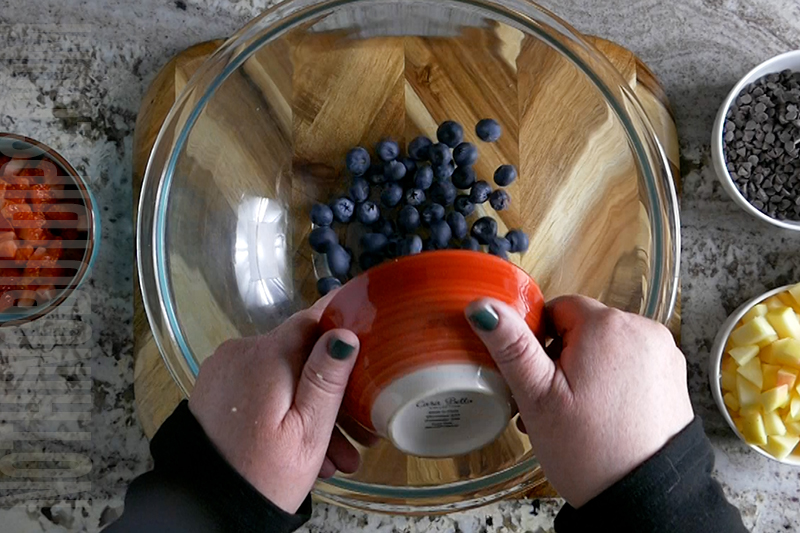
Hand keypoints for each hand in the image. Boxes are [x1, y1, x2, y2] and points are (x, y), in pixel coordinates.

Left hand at [188, 293, 360, 513]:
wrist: (204, 509)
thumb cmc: (262, 475)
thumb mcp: (308, 431)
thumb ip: (326, 378)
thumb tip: (343, 333)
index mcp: (267, 356)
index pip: (312, 319)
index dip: (341, 325)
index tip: (367, 336)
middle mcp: (241, 352)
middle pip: (299, 356)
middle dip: (330, 391)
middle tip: (356, 434)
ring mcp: (225, 371)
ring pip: (282, 376)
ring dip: (308, 408)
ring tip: (334, 455)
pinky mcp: (216, 389)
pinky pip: (260, 389)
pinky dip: (282, 411)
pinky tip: (302, 446)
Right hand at [465, 295, 692, 506]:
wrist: (644, 499)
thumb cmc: (590, 450)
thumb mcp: (538, 395)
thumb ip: (511, 345)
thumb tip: (483, 306)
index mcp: (608, 325)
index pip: (558, 308)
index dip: (539, 341)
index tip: (538, 376)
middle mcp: (642, 329)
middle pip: (583, 327)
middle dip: (561, 357)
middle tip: (552, 402)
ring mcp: (662, 354)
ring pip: (606, 347)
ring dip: (586, 370)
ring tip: (575, 413)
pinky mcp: (672, 377)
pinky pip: (630, 364)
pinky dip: (612, 382)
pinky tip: (601, 415)